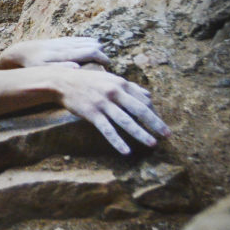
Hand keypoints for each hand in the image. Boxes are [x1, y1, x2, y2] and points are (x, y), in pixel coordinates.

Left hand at [0, 36, 110, 69]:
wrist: (21, 52)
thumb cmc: (32, 65)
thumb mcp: (43, 69)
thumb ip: (60, 69)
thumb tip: (77, 68)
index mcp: (64, 53)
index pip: (89, 52)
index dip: (101, 57)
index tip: (108, 65)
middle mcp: (66, 45)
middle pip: (91, 45)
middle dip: (101, 53)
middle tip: (107, 64)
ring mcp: (64, 41)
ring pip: (86, 40)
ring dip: (96, 47)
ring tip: (101, 58)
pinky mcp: (61, 40)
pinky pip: (79, 39)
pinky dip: (88, 42)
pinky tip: (92, 47)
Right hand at [51, 68, 169, 154]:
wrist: (62, 81)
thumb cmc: (88, 80)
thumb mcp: (110, 79)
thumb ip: (130, 87)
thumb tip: (149, 95)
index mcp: (120, 83)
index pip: (143, 100)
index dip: (154, 113)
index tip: (160, 125)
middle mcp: (114, 93)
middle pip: (139, 110)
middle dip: (155, 123)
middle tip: (167, 135)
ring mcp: (103, 104)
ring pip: (126, 121)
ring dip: (140, 133)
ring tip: (152, 143)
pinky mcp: (92, 113)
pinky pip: (107, 130)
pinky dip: (117, 141)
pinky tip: (126, 151)